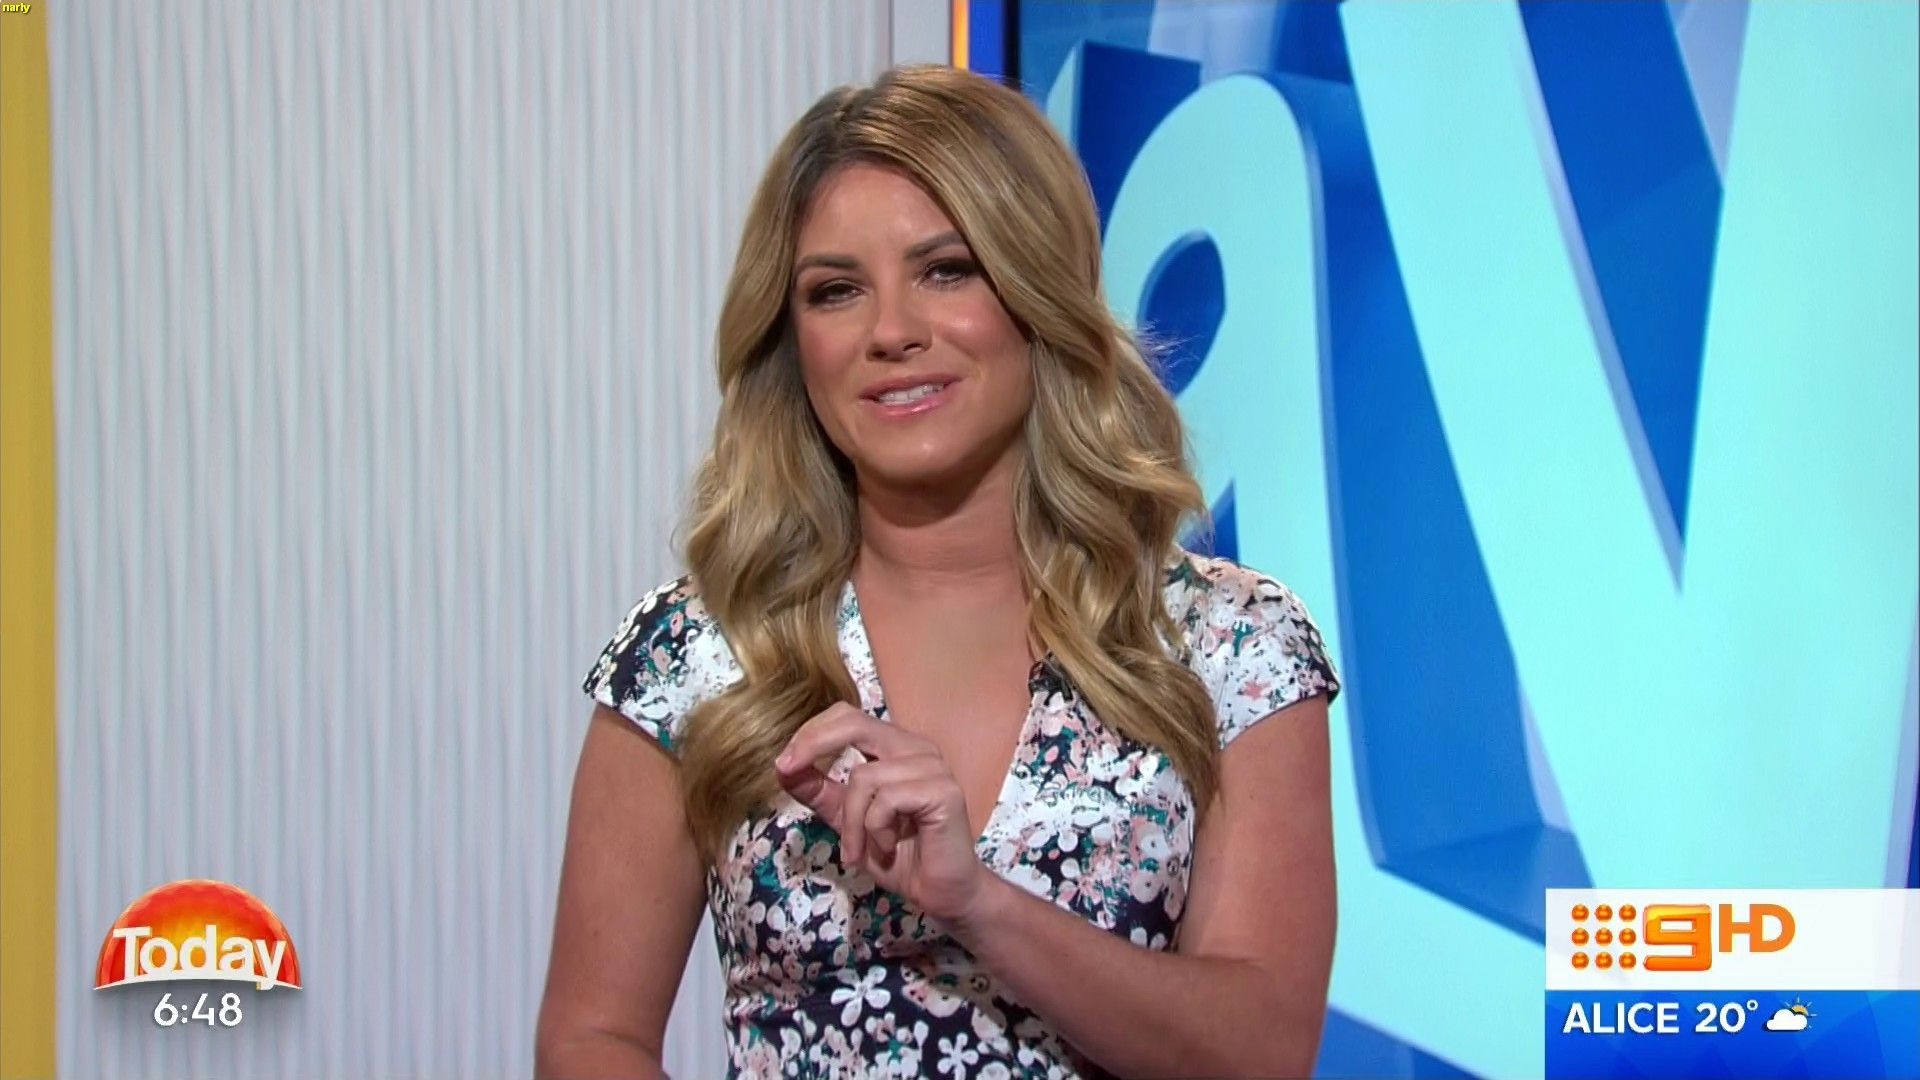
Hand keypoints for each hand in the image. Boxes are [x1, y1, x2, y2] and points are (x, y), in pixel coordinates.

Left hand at [773, 702, 992, 924]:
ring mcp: (933, 766)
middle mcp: (915, 748)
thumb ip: (819, 791)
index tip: (783, 764)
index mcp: (894, 747)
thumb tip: (782, 766)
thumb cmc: (898, 855)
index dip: (811, 733)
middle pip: (854, 723)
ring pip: (864, 777)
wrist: (939, 892)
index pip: (847, 717)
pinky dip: (875, 831)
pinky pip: (886, 800)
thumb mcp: (845, 820)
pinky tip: (888, 847)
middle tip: (786, 770)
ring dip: (851, 823)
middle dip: (813, 744)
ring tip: (860, 849)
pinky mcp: (943, 791)